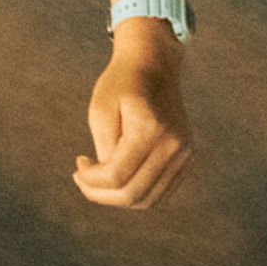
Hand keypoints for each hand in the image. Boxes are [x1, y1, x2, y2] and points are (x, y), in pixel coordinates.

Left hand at [73, 46, 193, 210]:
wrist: (154, 65)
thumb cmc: (121, 84)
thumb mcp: (100, 110)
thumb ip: (103, 149)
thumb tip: (108, 182)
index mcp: (150, 129)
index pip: (117, 176)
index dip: (90, 180)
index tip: (78, 164)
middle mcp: (174, 145)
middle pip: (133, 195)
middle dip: (100, 195)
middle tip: (82, 179)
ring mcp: (185, 154)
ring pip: (148, 200)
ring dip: (118, 198)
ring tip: (99, 180)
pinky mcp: (187, 158)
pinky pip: (159, 192)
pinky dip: (136, 193)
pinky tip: (119, 177)